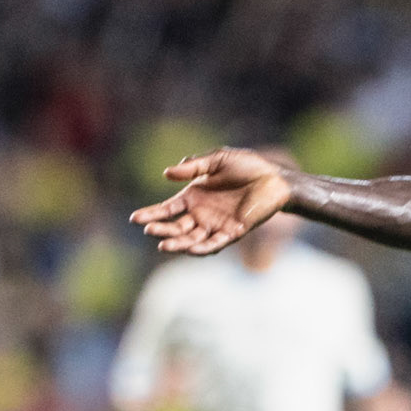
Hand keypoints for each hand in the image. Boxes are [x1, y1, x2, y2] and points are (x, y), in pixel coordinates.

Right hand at [130, 147, 298, 255]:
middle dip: (161, 229)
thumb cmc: (247, 166)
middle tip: (148, 230)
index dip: (151, 214)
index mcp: (194, 196)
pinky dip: (202, 248)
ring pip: (192, 238)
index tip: (135, 219)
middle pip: (176, 227)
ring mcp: (217, 224)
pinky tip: (190, 249)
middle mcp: (202, 213)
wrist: (275, 178)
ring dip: (178, 243)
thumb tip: (166, 174)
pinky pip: (215, 244)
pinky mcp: (234, 232)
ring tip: (163, 245)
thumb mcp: (216, 161)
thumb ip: (193, 167)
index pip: (167, 209)